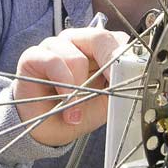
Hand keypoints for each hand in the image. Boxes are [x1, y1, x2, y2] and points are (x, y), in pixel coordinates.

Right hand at [13, 27, 128, 145]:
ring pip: (76, 56)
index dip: (127, 56)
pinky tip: (65, 102)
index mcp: (96, 49)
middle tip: (113, 83)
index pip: (116, 39)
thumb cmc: (76, 111)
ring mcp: (54, 46)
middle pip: (99, 37)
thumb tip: (134, 72)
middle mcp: (76, 42)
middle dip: (109, 62)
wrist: (48, 130)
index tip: (135, 75)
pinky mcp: (33, 56)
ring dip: (79, 88)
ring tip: (76, 109)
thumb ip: (120, 83)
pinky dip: (63, 85)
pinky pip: (54, 62)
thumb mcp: (106, 100)